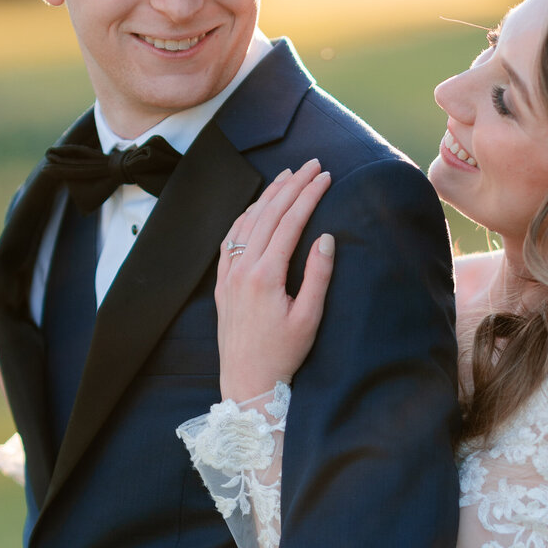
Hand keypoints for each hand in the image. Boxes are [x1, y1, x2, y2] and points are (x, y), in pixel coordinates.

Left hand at [216, 160, 334, 403]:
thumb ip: (318, 275)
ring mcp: (228, 275)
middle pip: (268, 214)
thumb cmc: (283, 355)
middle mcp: (242, 269)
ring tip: (287, 177)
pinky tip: (256, 207)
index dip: (309, 196)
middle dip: (291, 186)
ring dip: (267, 196)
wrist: (247, 382)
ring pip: (247, 222)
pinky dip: (245, 216)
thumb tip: (326, 238)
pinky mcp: (222, 283)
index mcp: (265, 276)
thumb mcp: (309, 318)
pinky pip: (230, 239)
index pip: (290, 222)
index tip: (325, 176)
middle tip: (311, 165)